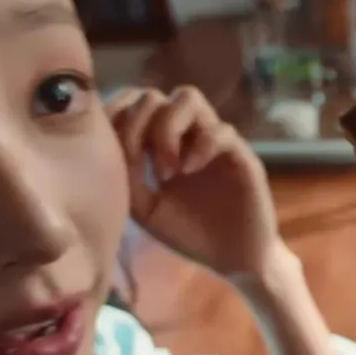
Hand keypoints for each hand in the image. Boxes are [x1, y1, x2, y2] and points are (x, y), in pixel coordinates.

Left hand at [106, 86, 286, 278]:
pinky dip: (199, 146)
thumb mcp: (145, 208)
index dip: (118, 117)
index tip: (115, 153)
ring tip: (168, 170)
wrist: (233, 259)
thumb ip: (128, 176)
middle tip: (143, 167)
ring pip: (187, 97)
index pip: (133, 104)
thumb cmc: (190, 233)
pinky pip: (220, 130)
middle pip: (154, 95)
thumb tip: (114, 145)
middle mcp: (186, 134)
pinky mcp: (241, 154)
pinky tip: (189, 172)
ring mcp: (213, 140)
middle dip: (140, 126)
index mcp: (160, 143)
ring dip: (168, 128)